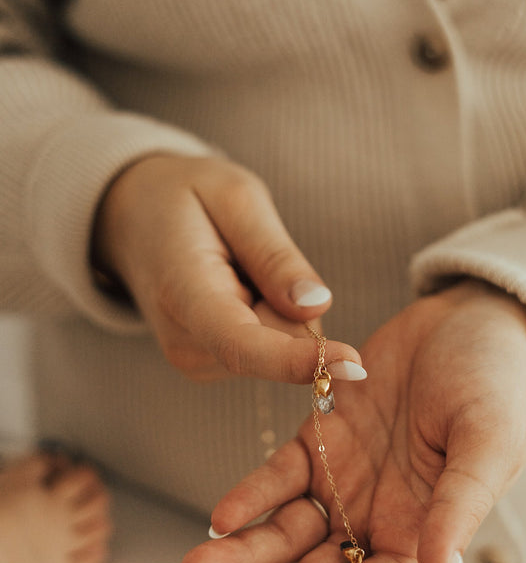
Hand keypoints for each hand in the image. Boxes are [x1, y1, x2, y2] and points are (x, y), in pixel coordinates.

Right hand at [91, 154, 363, 382]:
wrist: (133, 216)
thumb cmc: (185, 198)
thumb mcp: (236, 198)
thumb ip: (275, 255)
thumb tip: (318, 307)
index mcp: (184, 295)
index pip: (244, 344)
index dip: (299, 359)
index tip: (354, 364)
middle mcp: (185, 343)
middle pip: (279, 345)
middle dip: (293, 306)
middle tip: (253, 254)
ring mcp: (196, 360)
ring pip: (282, 347)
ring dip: (278, 307)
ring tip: (236, 267)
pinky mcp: (211, 365)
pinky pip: (273, 347)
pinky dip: (269, 315)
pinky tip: (237, 285)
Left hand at [180, 280, 525, 562]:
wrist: (476, 320)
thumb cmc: (499, 386)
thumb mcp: (487, 446)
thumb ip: (457, 513)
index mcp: (418, 537)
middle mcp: (375, 521)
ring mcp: (344, 480)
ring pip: (284, 536)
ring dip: (241, 555)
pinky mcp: (322, 436)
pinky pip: (277, 477)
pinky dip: (248, 497)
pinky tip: (220, 516)